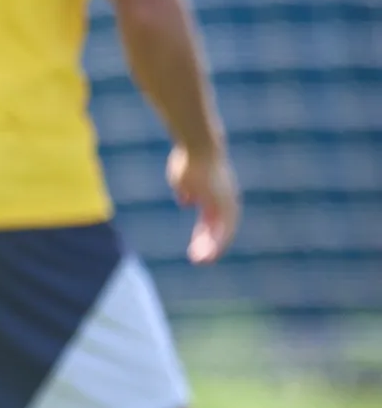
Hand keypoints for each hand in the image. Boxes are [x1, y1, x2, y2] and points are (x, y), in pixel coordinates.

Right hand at [167, 143, 237, 262]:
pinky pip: (220, 229)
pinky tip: (206, 253)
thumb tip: (187, 202)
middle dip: (209, 245)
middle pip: (220, 228)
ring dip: (211, 248)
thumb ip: (187, 191)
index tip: (198, 248)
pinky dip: (214, 243)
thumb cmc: (189, 159)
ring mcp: (225, 202)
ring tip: (200, 262)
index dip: (206, 234)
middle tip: (200, 261)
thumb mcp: (184, 180)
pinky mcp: (222, 205)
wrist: (198, 145)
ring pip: (222, 232)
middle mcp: (225, 200)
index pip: (214, 221)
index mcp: (217, 196)